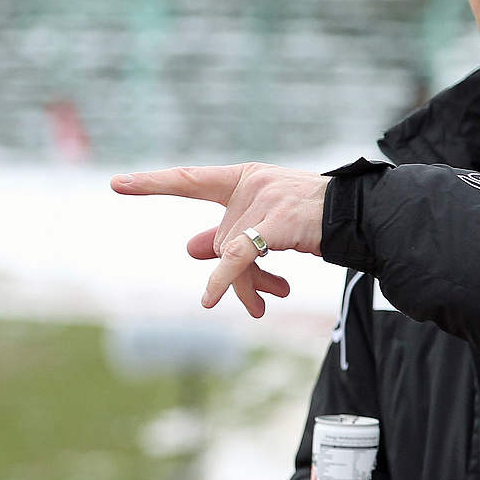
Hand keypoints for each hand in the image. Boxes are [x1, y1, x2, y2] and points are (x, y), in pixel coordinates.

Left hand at [110, 163, 328, 317]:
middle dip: (236, 274)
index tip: (117, 184)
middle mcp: (252, 184)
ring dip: (248, 284)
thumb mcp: (270, 221)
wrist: (362, 217)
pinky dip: (222, 280)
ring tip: (267, 301)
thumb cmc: (317, 218)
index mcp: (247, 177)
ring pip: (233, 255)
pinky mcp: (276, 223)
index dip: (153, 183)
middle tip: (260, 298)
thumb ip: (230, 233)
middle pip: (222, 240)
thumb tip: (191, 249)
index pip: (192, 180)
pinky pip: (239, 257)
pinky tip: (210, 300)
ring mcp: (264, 200)